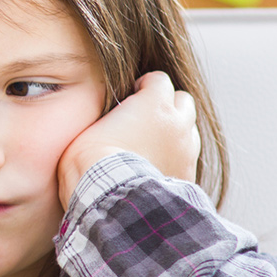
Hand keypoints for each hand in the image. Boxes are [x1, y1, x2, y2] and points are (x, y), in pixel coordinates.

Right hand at [57, 71, 199, 209]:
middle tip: (145, 119)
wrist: (108, 197)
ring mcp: (186, 150)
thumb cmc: (90, 159)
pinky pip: (187, 160)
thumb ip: (103, 115)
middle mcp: (177, 122)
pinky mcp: (187, 176)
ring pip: (190, 129)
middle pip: (182, 100)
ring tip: (152, 145)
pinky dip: (174, 160)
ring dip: (174, 132)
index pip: (158, 79)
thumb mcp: (86, 127)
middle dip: (167, 105)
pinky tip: (154, 168)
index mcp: (154, 102)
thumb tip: (98, 116)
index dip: (143, 87)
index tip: (130, 99)